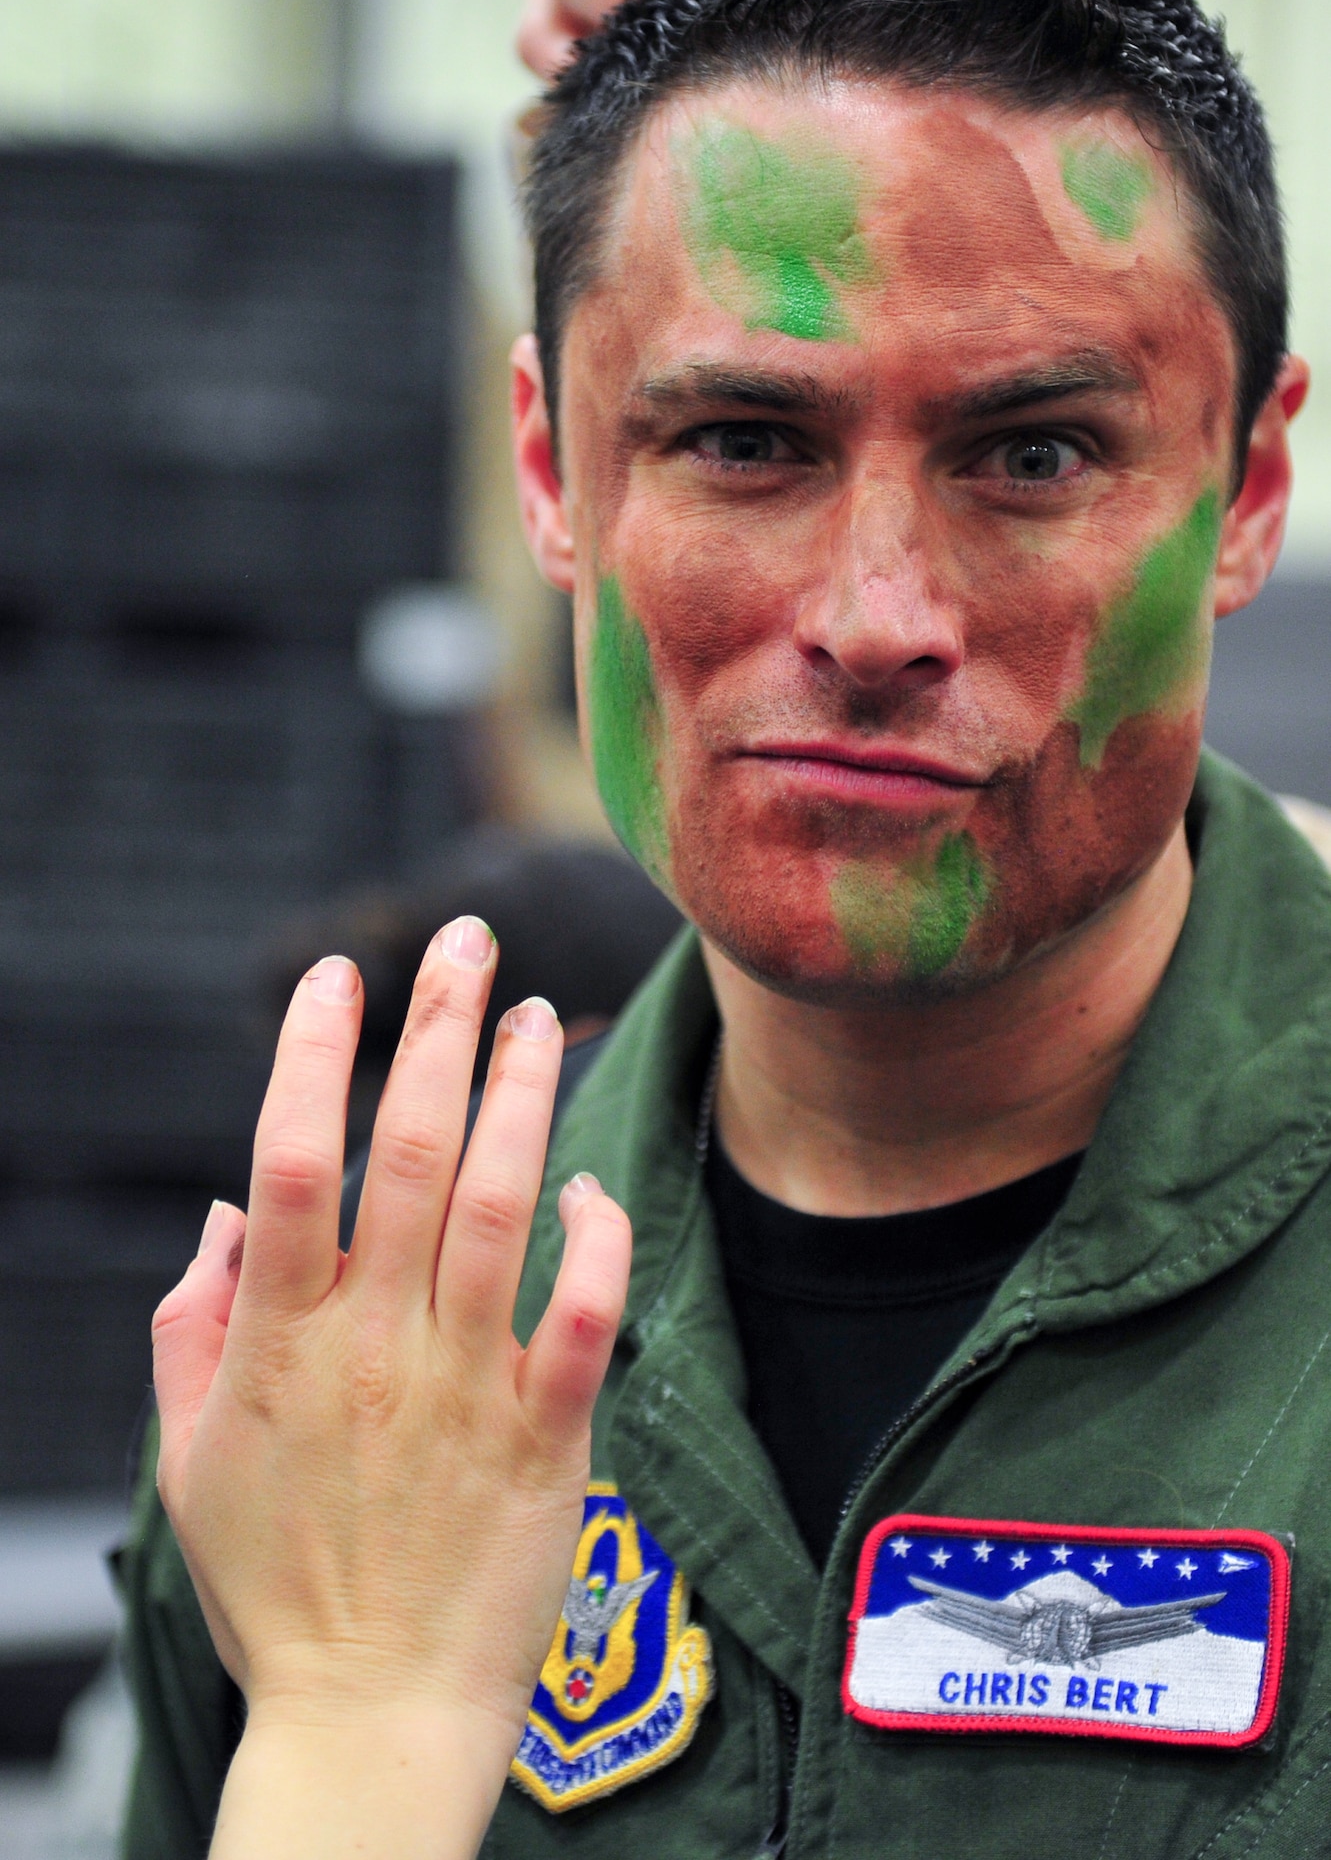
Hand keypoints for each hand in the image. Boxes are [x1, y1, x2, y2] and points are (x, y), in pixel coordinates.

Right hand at [152, 921, 630, 1859]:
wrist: (371, 1719)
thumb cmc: (278, 1585)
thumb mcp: (191, 1457)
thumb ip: (193, 1324)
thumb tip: (225, 1211)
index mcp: (283, 1340)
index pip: (292, 1160)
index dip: (313, 1054)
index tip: (337, 975)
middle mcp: (377, 1344)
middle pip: (416, 1152)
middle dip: (441, 1030)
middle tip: (467, 942)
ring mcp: (466, 1387)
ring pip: (506, 1208)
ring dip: (526, 1099)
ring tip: (539, 1017)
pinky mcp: (546, 1437)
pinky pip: (584, 1316)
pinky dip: (595, 1240)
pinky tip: (591, 1186)